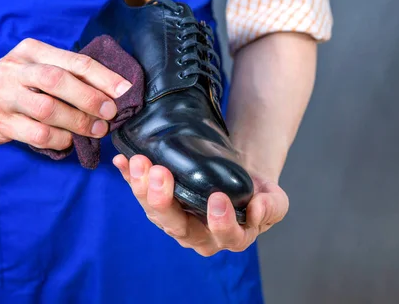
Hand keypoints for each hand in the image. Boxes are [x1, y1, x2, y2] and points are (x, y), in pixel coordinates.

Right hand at [0, 38, 131, 148]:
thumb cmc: (19, 83)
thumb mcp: (39, 67)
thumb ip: (70, 75)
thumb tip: (114, 92)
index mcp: (33, 51)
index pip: (75, 61)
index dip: (104, 77)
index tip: (126, 90)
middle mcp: (17, 69)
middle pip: (59, 81)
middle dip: (90, 98)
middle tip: (110, 112)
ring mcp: (6, 96)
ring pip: (48, 109)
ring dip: (79, 122)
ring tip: (97, 129)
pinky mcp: (1, 122)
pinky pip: (38, 134)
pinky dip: (60, 139)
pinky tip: (70, 140)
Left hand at [113, 154, 288, 255]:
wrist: (240, 177)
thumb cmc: (257, 192)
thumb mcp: (275, 199)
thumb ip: (271, 207)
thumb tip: (257, 209)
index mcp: (228, 236)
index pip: (224, 235)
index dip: (220, 221)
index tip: (217, 197)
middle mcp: (196, 234)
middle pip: (176, 226)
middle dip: (164, 201)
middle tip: (161, 174)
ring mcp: (175, 218)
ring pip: (154, 210)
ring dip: (142, 187)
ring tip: (141, 162)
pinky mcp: (161, 200)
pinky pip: (142, 191)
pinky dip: (130, 177)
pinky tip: (123, 162)